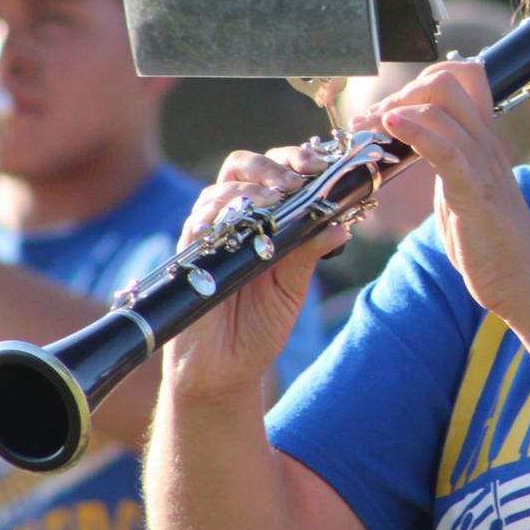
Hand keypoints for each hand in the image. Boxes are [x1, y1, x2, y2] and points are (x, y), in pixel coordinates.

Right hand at [164, 145, 347, 400]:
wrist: (226, 368)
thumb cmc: (260, 325)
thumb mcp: (293, 287)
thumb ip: (309, 252)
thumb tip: (340, 225)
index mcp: (264, 220)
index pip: (274, 172)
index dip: (293, 161)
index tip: (319, 167)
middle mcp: (234, 220)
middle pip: (242, 167)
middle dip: (270, 165)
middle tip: (295, 181)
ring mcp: (210, 235)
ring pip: (220, 189)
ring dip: (251, 188)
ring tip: (276, 199)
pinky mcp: (189, 255)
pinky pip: (198, 222)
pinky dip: (220, 213)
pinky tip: (242, 218)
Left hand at [353, 60, 529, 317]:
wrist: (520, 277)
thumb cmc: (489, 237)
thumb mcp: (464, 186)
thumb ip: (446, 159)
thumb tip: (415, 142)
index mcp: (483, 139)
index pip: (463, 77)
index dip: (422, 79)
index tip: (390, 109)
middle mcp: (485, 144)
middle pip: (447, 82)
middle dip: (402, 92)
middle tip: (374, 121)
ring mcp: (481, 166)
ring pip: (441, 109)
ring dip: (395, 110)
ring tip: (369, 127)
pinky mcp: (474, 194)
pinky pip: (445, 150)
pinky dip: (414, 131)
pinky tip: (390, 127)